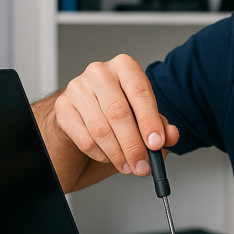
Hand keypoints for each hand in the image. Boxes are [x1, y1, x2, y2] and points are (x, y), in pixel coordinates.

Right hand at [52, 54, 178, 175]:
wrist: (84, 109)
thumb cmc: (119, 108)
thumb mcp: (144, 113)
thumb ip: (161, 125)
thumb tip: (170, 136)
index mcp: (125, 66)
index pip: (139, 92)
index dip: (149, 121)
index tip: (156, 143)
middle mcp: (100, 73)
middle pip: (118, 113)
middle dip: (133, 145)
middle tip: (143, 165)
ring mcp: (78, 88)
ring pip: (100, 129)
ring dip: (117, 154)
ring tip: (128, 166)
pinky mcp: (63, 108)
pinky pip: (84, 139)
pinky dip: (100, 154)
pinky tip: (109, 157)